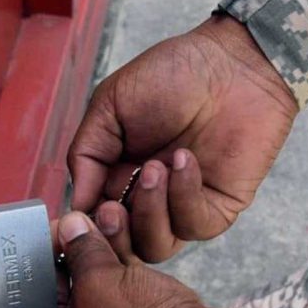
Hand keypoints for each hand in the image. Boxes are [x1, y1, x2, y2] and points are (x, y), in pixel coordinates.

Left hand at [0, 205, 214, 307]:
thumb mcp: (101, 287)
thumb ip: (81, 251)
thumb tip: (72, 227)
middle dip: (41, 269)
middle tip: (41, 238)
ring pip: (77, 298)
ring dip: (78, 261)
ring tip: (78, 226)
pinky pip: (107, 298)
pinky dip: (106, 268)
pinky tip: (109, 233)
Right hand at [69, 14, 297, 261]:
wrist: (232, 62)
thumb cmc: (171, 75)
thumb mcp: (109, 106)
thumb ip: (86, 155)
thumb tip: (75, 204)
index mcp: (116, 177)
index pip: (96, 221)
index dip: (88, 227)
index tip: (80, 219)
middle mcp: (147, 198)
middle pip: (123, 246)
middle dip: (114, 233)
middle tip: (113, 208)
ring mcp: (182, 206)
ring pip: (155, 246)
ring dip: (149, 213)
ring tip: (154, 169)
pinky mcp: (217, 207)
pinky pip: (193, 226)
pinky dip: (183, 196)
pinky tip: (184, 160)